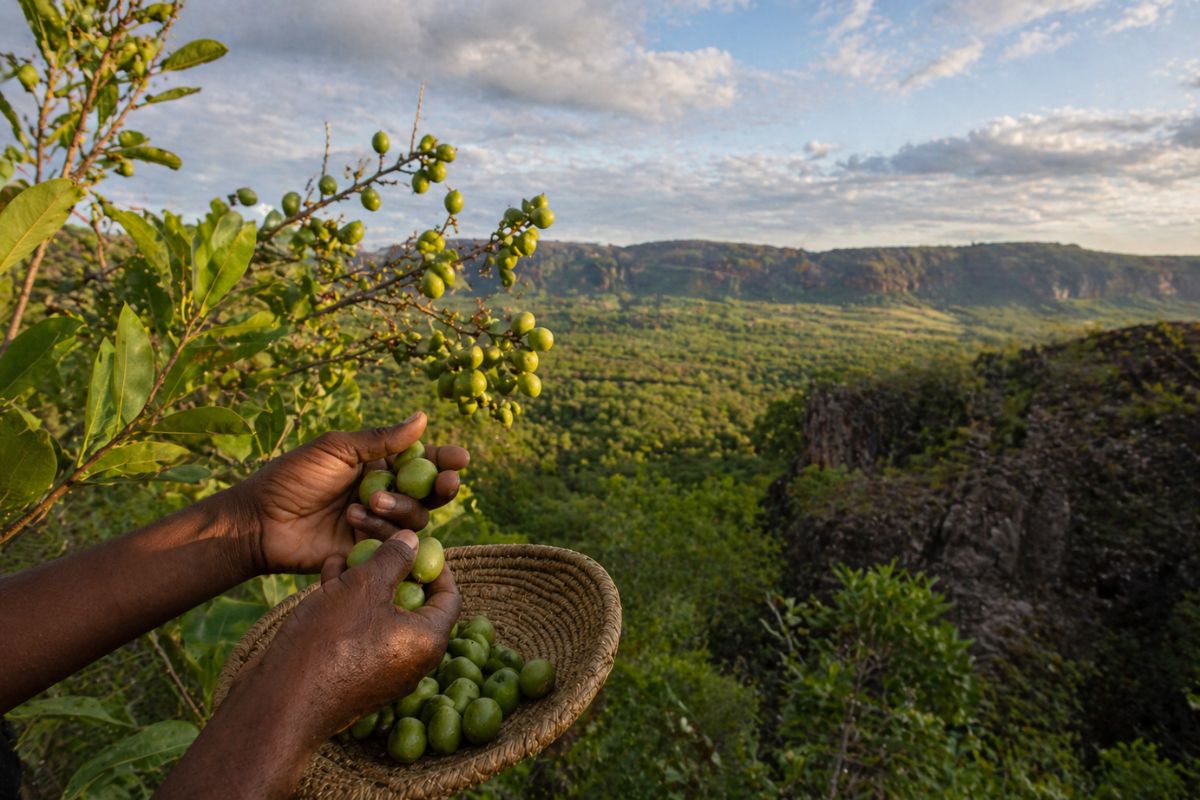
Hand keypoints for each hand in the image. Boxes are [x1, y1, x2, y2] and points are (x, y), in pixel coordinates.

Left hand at [232, 411, 468, 573]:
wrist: (260, 522)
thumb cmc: (292, 478)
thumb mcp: (337, 450)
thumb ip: (382, 440)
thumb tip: (424, 417)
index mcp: (377, 465)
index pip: (421, 462)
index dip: (443, 460)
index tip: (461, 458)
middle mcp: (383, 493)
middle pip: (428, 493)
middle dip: (441, 487)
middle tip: (447, 483)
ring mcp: (376, 524)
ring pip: (414, 518)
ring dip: (399, 507)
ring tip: (370, 500)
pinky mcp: (368, 551)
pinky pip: (393, 543)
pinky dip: (380, 529)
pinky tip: (354, 520)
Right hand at [236, 530, 459, 734]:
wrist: (281, 701)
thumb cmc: (330, 639)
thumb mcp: (364, 586)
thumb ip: (394, 558)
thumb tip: (414, 539)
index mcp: (427, 641)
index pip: (449, 597)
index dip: (437, 567)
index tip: (419, 546)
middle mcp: (411, 662)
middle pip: (413, 606)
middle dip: (393, 572)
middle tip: (377, 547)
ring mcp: (382, 674)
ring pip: (381, 616)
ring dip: (364, 585)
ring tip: (343, 557)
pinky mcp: (353, 679)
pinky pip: (360, 634)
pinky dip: (349, 607)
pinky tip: (327, 579)